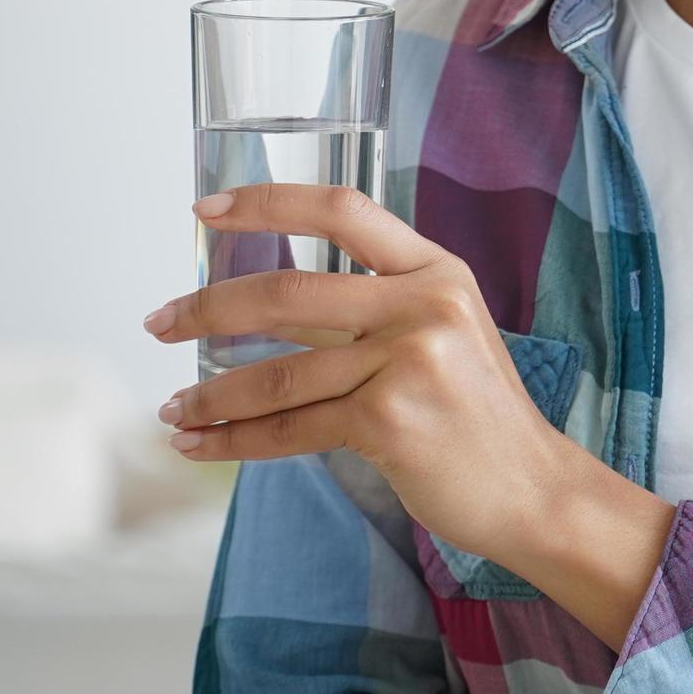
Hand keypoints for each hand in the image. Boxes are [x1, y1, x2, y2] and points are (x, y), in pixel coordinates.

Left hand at [142, 184, 560, 568]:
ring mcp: (408, 361)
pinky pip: (290, 427)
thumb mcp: (442, 337)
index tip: (206, 209)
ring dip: (210, 394)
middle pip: (289, 291)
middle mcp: (425, 304)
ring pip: (278, 372)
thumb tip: (264, 306)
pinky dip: (234, 440)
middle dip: (207, 308)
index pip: (343, 210)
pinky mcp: (389, 420)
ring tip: (173, 407)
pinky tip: (201, 444)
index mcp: (438, 271)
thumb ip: (368, 312)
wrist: (533, 490)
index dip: (268, 203)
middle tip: (160, 322)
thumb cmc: (479, 418)